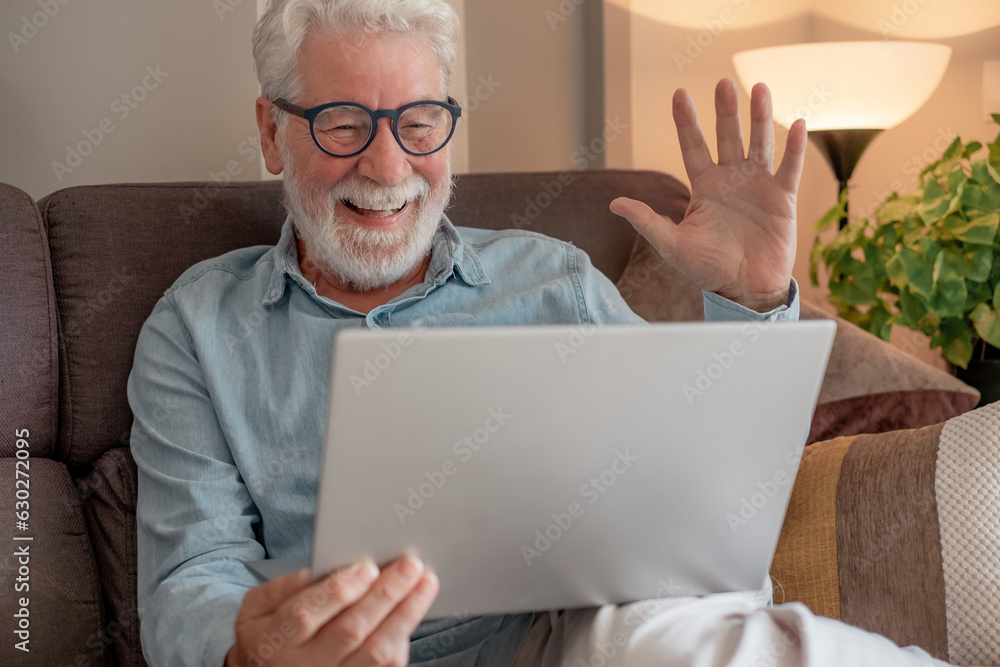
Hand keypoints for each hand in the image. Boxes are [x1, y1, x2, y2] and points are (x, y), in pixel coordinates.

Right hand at [225, 555, 438, 666]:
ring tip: (425, 583)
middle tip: (410, 566)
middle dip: (385, 595)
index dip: (338, 591)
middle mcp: (305, 665)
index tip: (368, 567)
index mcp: (276, 640)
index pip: (307, 614)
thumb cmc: (268, 634)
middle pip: (350, 630)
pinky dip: (403, 638)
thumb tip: (317, 570)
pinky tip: (414, 611)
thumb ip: (281, 588)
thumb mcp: (256, 609)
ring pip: (375, 652)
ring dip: (405, 615)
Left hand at [610, 79, 806, 311]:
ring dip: (760, 117)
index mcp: (704, 187)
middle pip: (727, 137)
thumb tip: (614, 204)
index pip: (692, 146)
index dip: (686, 122)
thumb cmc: (707, 268)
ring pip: (759, 144)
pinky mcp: (782, 198)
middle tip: (722, 83)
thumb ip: (647, 221)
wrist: (744, 289)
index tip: (679, 94)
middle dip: (725, 111)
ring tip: (759, 88)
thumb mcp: (672, 245)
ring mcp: (758, 185)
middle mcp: (731, 179)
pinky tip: (796, 124)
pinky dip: (793, 148)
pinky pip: (788, 169)